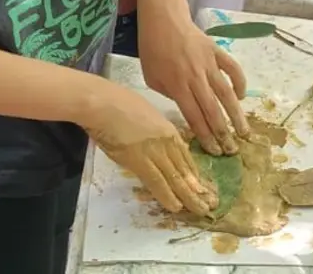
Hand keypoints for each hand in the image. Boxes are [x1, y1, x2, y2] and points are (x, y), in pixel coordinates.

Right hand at [84, 83, 215, 214]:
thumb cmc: (116, 104)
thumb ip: (153, 130)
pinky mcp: (140, 160)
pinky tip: (176, 206)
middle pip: (185, 168)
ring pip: (176, 177)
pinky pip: (157, 181)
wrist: (102, 103)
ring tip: (201, 209)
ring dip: (189, 196)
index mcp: (167, 129)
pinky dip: (167, 195)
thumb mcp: (144, 114)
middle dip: (198, 188)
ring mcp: (155, 151)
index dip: (195, 174)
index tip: (204, 187)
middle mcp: (166, 141)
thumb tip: (152, 142)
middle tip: (211, 203)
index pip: (185, 157)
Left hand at [139, 13, 249, 156]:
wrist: (164, 21)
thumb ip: (170, 95)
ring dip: (236, 114)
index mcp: (177, 86)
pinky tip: (241, 97)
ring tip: (244, 131)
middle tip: (233, 149)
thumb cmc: (153, 51)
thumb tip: (188, 107)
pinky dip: (240, 83)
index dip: (206, 136)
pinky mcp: (217, 52)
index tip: (215, 151)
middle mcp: (196, 77)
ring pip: (226, 93)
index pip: (195, 117)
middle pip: (213, 109)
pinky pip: (233, 69)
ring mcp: (209, 64)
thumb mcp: (152, 79)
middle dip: (223, 132)